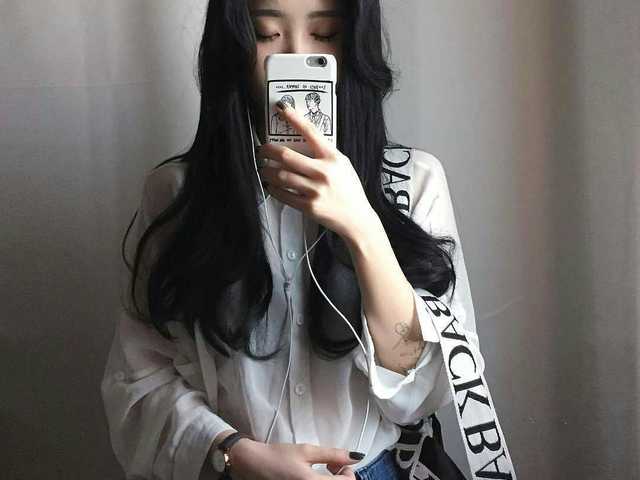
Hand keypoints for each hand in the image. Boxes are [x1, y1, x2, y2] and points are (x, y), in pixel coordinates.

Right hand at [227, 438, 360, 478]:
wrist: (254, 465)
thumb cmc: (278, 456)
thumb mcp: (307, 451)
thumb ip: (333, 454)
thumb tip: (356, 456)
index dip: (348, 471)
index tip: (336, 462)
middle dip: (341, 478)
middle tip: (330, 466)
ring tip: (322, 471)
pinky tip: (311, 478)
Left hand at [257, 101, 378, 242]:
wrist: (356, 218)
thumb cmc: (349, 190)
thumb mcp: (343, 165)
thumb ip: (326, 154)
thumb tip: (303, 141)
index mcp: (333, 158)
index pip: (311, 132)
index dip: (294, 118)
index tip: (282, 108)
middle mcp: (323, 172)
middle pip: (287, 156)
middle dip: (268, 150)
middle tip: (261, 149)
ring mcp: (315, 190)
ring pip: (281, 176)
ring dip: (267, 171)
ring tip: (263, 169)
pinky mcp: (309, 206)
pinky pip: (284, 195)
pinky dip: (274, 189)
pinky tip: (271, 185)